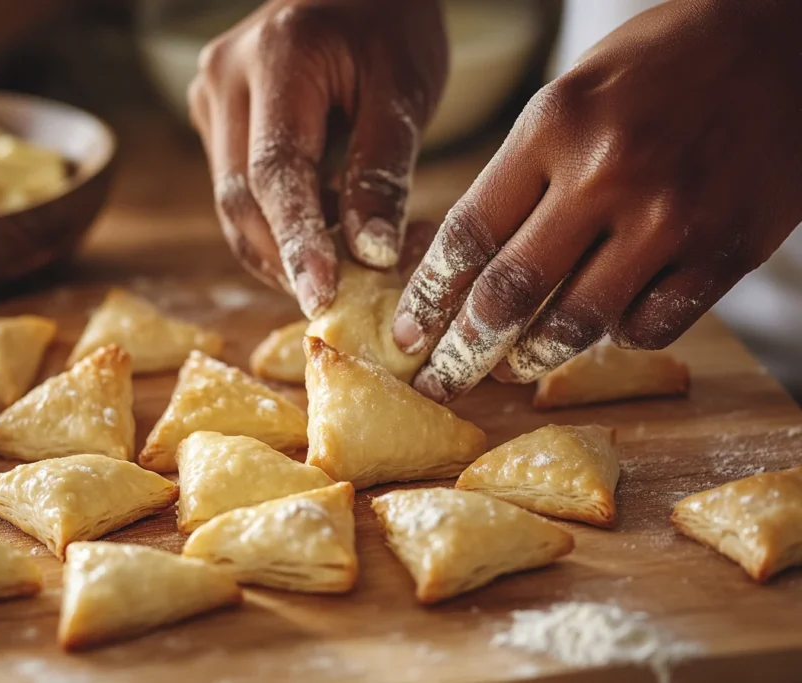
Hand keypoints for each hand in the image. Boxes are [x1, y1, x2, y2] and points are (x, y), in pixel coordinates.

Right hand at [188, 0, 446, 316]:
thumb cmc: (390, 26)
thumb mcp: (404, 91)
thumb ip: (383, 172)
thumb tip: (370, 255)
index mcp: (276, 58)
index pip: (275, 173)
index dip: (297, 243)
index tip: (322, 299)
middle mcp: (224, 79)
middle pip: (242, 200)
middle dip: (289, 261)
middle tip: (346, 300)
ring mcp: (211, 100)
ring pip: (235, 207)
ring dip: (285, 251)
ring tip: (348, 269)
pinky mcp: (214, 120)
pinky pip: (241, 193)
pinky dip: (281, 227)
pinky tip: (327, 235)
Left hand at [393, 0, 801, 401]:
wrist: (781, 42)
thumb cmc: (659, 65)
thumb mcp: (570, 95)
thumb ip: (522, 174)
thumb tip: (471, 264)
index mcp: (554, 125)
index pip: (468, 235)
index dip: (428, 297)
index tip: (406, 336)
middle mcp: (607, 174)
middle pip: (510, 292)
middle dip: (462, 352)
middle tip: (438, 384)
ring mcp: (671, 217)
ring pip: (577, 322)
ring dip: (531, 357)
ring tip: (507, 368)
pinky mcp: (726, 251)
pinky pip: (649, 326)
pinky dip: (613, 337)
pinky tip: (599, 329)